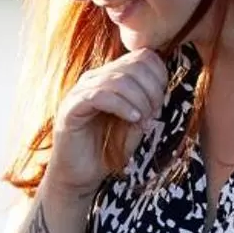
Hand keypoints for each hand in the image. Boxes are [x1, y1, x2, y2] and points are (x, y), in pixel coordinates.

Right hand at [42, 49, 170, 198]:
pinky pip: (100, 96)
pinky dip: (122, 106)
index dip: (159, 76)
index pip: (141, 56)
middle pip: (133, 65)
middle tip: (154, 113)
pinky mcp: (71, 108)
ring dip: (139, 99)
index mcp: (110, 77)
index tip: (161, 102)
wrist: (81, 175)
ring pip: (119, 79)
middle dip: (152, 89)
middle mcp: (94, 78)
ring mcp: (81, 91)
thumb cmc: (109, 149)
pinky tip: (132, 119)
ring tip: (143, 119)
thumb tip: (162, 90)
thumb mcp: (136, 123)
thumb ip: (147, 102)